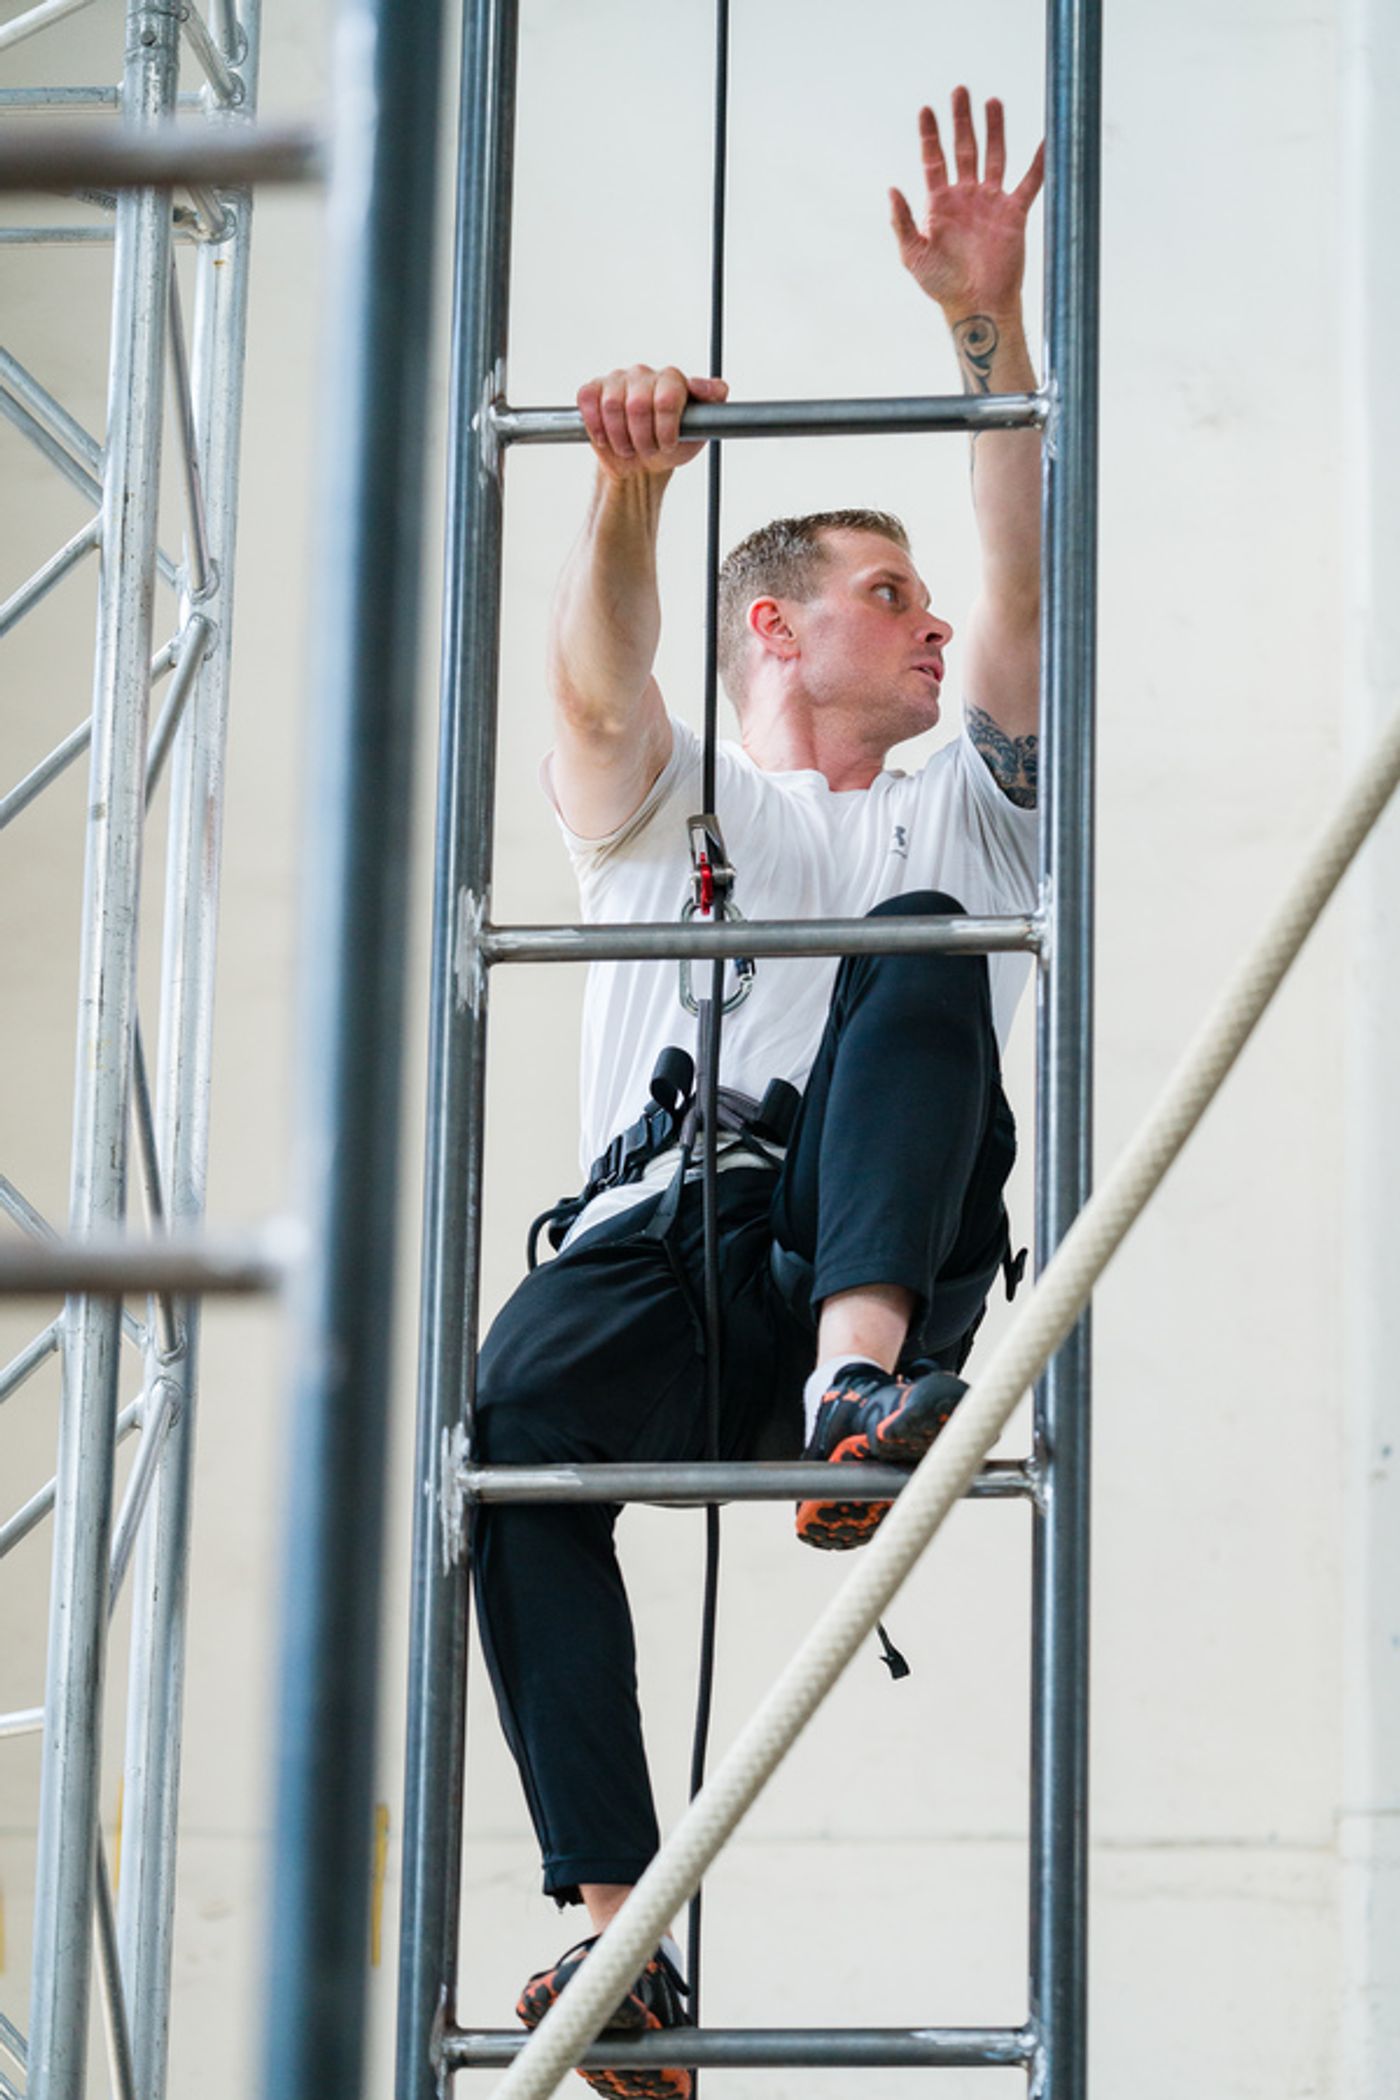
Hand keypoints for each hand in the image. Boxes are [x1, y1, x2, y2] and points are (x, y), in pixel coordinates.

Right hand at [577, 364, 728, 481]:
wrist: (640, 465)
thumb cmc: (670, 446)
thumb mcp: (699, 432)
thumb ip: (713, 406)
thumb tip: (719, 388)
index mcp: (672, 380)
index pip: (668, 396)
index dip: (666, 427)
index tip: (667, 444)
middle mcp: (645, 375)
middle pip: (638, 404)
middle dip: (642, 437)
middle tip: (647, 449)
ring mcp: (618, 380)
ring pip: (612, 405)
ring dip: (620, 437)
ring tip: (629, 447)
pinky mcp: (594, 390)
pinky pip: (589, 400)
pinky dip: (596, 426)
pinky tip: (606, 438)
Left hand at [890, 89, 1043, 320]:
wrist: (976, 304)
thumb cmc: (942, 284)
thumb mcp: (913, 254)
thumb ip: (901, 222)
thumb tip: (891, 188)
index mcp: (940, 203)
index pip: (933, 160)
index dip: (930, 135)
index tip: (927, 110)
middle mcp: (966, 197)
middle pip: (964, 149)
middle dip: (962, 120)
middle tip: (960, 91)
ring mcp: (990, 202)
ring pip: (994, 156)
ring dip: (993, 130)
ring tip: (992, 102)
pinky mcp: (1014, 213)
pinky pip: (1030, 182)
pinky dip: (1039, 162)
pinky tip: (1047, 140)